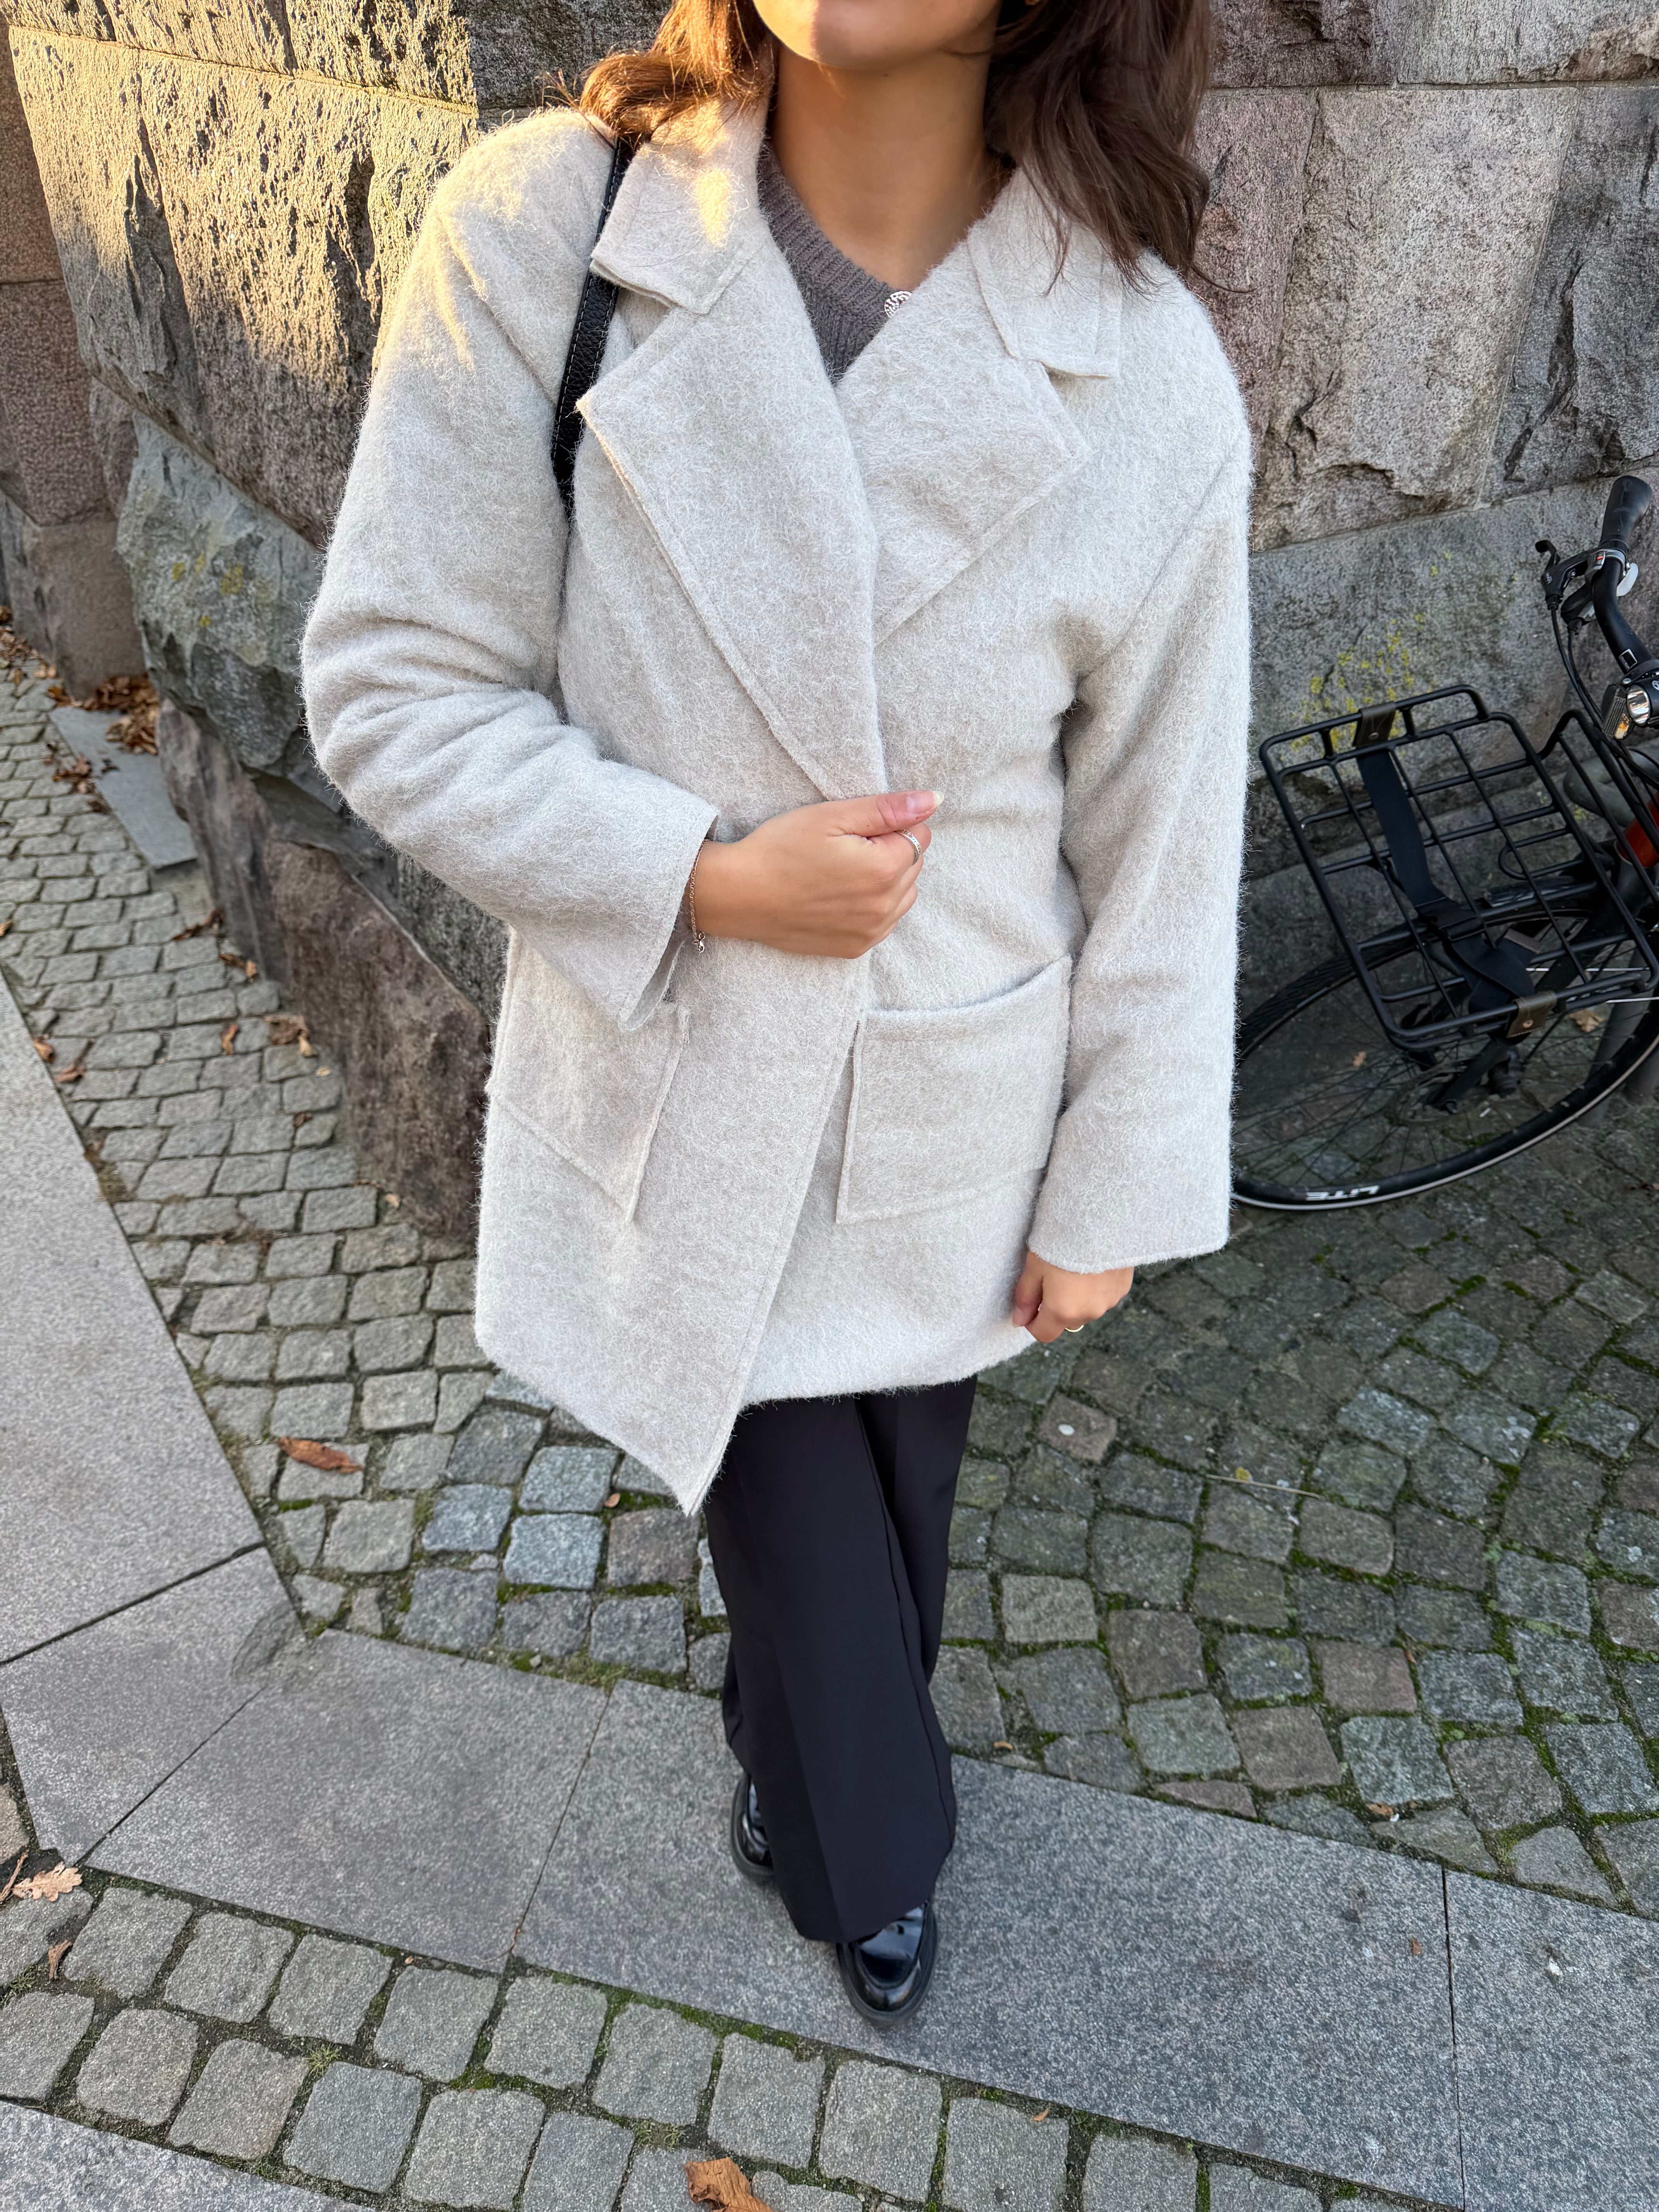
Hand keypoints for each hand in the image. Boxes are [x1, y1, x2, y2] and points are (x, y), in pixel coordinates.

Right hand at [691, 790, 936, 957]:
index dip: (891, 824)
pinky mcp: (855, 948)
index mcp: (884, 868)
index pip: (919, 835)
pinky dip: (871, 906)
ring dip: (885, 880)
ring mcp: (871, 932)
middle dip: (890, 851)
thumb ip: (888, 809)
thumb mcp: (833, 816)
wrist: (740, 895)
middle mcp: (885, 906)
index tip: (856, 828)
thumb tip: (934, 799)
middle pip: (914, 866)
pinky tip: (839, 895)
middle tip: (844, 848)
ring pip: (903, 895)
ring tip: (842, 871)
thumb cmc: (781, 848)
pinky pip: (884, 921)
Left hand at [1012, 1253, 1133, 1343]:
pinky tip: (1092, 1266)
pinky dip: (1095, 1288)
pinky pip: (1104, 1296)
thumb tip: (1019, 1320)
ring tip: (1074, 1269)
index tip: (1029, 1308)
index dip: (1033, 1323)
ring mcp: (1109, 1302)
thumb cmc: (1062, 1242)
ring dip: (1078, 1299)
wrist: (1100, 1219)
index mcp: (1063, 1311)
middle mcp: (1088, 1313)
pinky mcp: (1123, 1288)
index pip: (1044, 1333)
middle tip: (1051, 1280)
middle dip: (1057, 1308)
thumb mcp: (1034, 1267)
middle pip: (1066, 1321)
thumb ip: (1026, 1297)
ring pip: (1087, 1309)